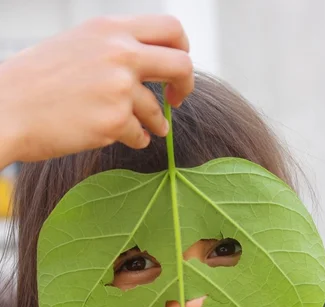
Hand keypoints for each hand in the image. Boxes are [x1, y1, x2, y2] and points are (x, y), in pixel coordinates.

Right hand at [0, 15, 192, 167]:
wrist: (7, 108)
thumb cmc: (36, 80)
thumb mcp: (77, 45)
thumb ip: (112, 47)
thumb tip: (145, 61)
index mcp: (110, 29)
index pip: (170, 28)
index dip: (182, 49)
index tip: (175, 68)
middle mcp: (119, 53)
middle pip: (180, 65)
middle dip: (185, 86)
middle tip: (177, 99)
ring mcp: (118, 88)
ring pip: (157, 110)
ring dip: (156, 123)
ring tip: (150, 129)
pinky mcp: (113, 121)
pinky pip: (140, 134)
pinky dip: (137, 139)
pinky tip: (129, 139)